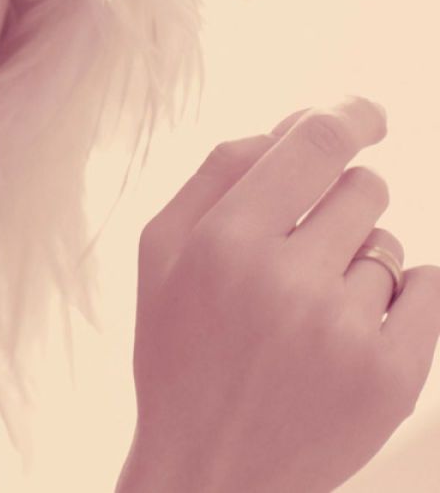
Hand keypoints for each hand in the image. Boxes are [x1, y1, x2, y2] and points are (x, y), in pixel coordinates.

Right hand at [117, 97, 439, 492]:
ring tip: (309, 318)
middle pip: (364, 188)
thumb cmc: (179, 352)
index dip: (349, 115)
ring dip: (358, 266)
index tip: (365, 116)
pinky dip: (405, 297)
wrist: (210, 471)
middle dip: (340, 207)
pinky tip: (355, 328)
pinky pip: (431, 288)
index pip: (316, 141)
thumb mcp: (160, 256)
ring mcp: (345, 331)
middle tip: (301, 256)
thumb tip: (292, 121)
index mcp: (223, 243)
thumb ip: (216, 175)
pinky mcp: (392, 377)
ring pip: (390, 247)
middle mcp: (287, 281)